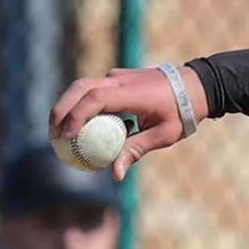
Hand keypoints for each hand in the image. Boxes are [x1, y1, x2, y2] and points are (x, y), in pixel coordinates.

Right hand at [49, 65, 208, 180]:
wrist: (195, 86)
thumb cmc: (181, 112)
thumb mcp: (163, 135)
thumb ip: (135, 150)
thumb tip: (114, 174)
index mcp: (133, 92)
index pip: (96, 98)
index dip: (77, 116)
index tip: (66, 136)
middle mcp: (121, 79)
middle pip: (80, 87)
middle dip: (61, 109)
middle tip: (52, 134)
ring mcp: (118, 75)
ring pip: (83, 85)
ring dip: (68, 106)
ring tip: (61, 131)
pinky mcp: (117, 77)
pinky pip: (93, 89)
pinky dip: (82, 104)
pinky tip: (83, 125)